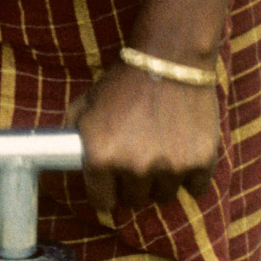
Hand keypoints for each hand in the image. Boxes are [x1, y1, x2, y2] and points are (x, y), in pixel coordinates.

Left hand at [74, 59, 220, 214]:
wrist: (169, 58)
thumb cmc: (123, 81)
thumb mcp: (85, 105)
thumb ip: (71, 137)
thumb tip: (60, 160)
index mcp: (100, 157)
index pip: (102, 202)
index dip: (106, 193)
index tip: (112, 186)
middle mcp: (134, 167)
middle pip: (134, 200)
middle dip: (133, 184)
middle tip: (139, 161)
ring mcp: (169, 166)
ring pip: (164, 195)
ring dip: (161, 180)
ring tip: (162, 153)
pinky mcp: (200, 160)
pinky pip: (196, 188)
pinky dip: (192, 177)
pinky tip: (184, 155)